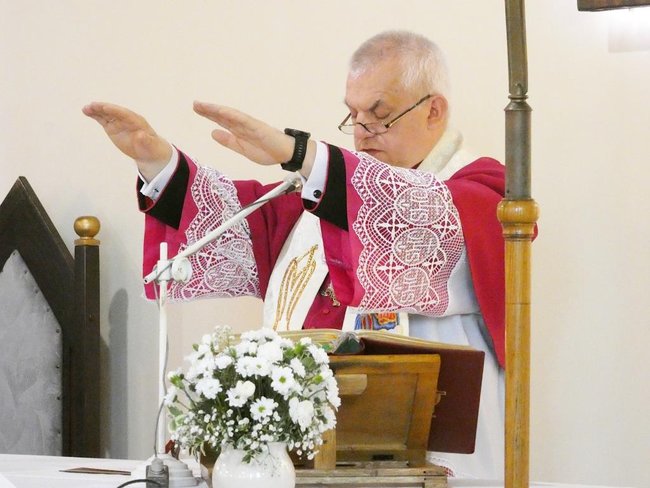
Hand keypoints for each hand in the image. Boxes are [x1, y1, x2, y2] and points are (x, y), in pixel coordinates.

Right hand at [82, 102, 172, 180]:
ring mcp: (119, 122)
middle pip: (114, 111)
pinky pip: (103, 119)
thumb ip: (145, 140)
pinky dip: (95, 115)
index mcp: (137, 121)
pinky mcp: (112, 127)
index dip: (116, 110)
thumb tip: (140, 135)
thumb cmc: (152, 147)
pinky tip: (86, 112)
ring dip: (96, 110)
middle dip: (104, 108)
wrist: (149, 151)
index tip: (106, 108)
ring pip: (106, 114)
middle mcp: (127, 119)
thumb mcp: (151, 145)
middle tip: (92, 105)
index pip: (125, 114)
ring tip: (85, 109)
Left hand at [193, 101, 314, 175]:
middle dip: (209, 110)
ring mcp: (250, 124)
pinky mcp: (257, 127)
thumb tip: (213, 133)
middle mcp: (243, 125)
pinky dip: (232, 115)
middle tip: (195, 103)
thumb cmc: (268, 151)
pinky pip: (243, 120)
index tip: (197, 109)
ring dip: (217, 110)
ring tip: (204, 105)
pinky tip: (222, 111)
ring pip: (231, 115)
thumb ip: (229, 141)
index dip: (209, 115)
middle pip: (223, 115)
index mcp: (239, 131)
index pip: (222, 121)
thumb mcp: (242, 149)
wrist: (286, 154)